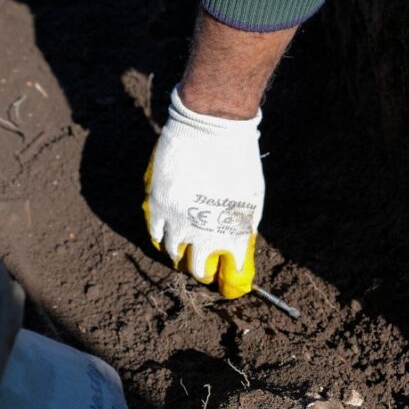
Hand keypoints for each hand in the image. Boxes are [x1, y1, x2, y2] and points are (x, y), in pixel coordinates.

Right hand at [143, 86, 263, 298]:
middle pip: (199, 270)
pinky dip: (162, 238)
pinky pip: (155, 234)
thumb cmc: (239, 160)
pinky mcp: (157, 206)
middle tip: (205, 266)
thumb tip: (237, 244)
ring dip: (181, 256)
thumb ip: (243, 226)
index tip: (231, 278)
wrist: (211, 128)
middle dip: (204, 271)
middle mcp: (204, 235)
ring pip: (174, 255)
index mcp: (234, 235)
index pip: (233, 274)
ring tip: (185, 251)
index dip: (232, 280)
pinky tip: (167, 235)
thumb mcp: (252, 199)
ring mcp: (178, 221)